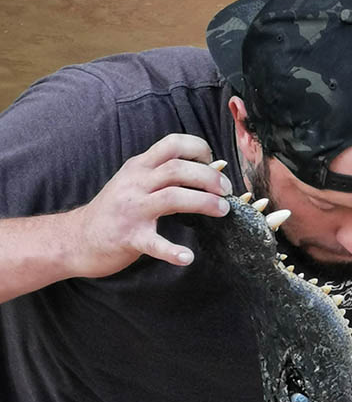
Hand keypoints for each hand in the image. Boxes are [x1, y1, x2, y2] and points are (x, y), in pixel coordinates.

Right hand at [73, 134, 231, 275]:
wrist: (76, 238)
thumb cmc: (114, 210)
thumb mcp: (135, 182)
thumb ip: (164, 175)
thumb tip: (209, 170)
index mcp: (139, 166)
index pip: (172, 144)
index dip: (198, 148)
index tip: (214, 163)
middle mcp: (135, 183)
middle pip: (178, 168)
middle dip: (209, 177)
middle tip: (226, 190)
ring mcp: (131, 210)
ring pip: (173, 197)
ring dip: (203, 202)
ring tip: (222, 210)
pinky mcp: (129, 237)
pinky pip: (155, 243)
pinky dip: (173, 251)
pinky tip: (187, 258)